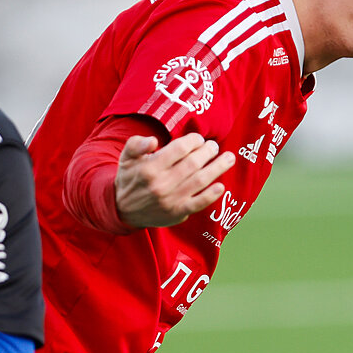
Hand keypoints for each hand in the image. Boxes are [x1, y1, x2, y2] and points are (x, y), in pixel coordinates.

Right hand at [113, 133, 234, 227]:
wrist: (123, 209)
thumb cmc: (129, 178)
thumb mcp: (126, 158)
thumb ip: (137, 144)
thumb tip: (153, 141)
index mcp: (149, 168)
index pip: (180, 149)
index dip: (194, 141)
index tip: (198, 139)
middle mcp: (161, 184)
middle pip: (193, 163)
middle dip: (208, 152)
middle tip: (214, 147)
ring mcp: (171, 200)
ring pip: (200, 181)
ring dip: (217, 168)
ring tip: (229, 159)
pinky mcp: (177, 212)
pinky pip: (198, 203)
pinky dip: (211, 195)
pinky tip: (221, 186)